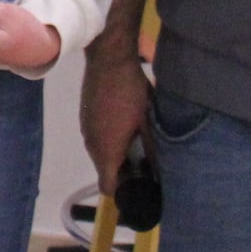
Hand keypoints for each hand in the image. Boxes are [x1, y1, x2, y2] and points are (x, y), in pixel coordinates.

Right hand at [81, 43, 152, 196]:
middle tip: (147, 165)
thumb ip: (154, 150)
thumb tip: (164, 170)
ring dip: (116, 153)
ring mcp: (85, 128)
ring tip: (138, 142)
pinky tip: (126, 124)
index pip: (107, 187)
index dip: (123, 192)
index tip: (140, 188)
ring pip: (100, 152)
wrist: (108, 58)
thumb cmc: (130, 91)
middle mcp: (91, 143)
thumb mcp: (149, 122)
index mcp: (107, 150)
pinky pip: (96, 137)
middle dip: (123, 171)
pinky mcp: (85, 115)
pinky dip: (109, 138)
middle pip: (104, 170)